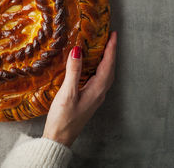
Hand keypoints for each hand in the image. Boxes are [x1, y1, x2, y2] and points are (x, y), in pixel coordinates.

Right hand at [42, 31, 117, 146]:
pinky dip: (98, 69)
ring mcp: (95, 97)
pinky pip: (98, 79)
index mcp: (97, 89)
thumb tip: (77, 50)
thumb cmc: (63, 118)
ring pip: (105, 74)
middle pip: (110, 68)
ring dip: (106, 60)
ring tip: (102, 48)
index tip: (113, 34)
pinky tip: (91, 67)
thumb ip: (73, 71)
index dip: (111, 48)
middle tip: (109, 38)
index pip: (108, 64)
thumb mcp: (67, 93)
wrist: (59, 138)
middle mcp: (99, 93)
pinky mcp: (89, 100)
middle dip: (111, 52)